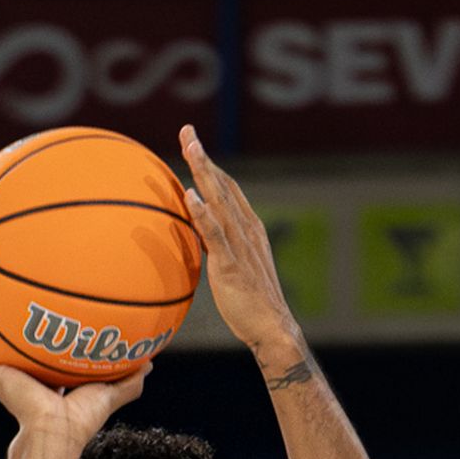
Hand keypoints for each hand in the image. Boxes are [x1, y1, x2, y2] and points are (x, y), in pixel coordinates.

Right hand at [0, 331, 149, 444]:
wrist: (56, 431)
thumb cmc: (82, 419)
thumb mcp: (110, 393)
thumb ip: (129, 381)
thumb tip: (151, 363)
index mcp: (48, 386)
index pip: (41, 367)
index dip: (40, 351)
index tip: (41, 332)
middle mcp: (24, 383)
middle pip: (10, 362)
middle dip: (4, 343)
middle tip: (3, 319)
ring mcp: (5, 384)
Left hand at [179, 125, 301, 364]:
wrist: (272, 328)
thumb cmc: (252, 304)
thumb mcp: (235, 268)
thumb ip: (218, 247)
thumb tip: (200, 236)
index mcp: (248, 228)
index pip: (228, 188)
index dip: (210, 165)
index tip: (194, 144)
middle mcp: (246, 229)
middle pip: (223, 184)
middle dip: (203, 156)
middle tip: (187, 130)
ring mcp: (240, 245)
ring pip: (219, 200)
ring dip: (203, 172)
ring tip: (189, 148)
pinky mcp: (231, 265)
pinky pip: (215, 234)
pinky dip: (203, 213)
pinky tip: (190, 195)